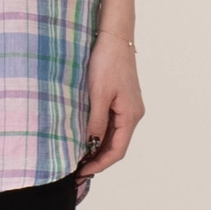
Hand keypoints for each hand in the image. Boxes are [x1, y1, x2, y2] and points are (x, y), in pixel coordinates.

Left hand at [77, 33, 144, 182]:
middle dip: (98, 160)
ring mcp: (128, 107)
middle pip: (117, 145)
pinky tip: (86, 138)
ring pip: (114, 136)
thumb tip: (91, 145)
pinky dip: (100, 135)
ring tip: (79, 158)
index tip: (82, 172)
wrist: (114, 37)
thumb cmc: (107, 62)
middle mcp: (133, 114)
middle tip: (76, 170)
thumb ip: (96, 121)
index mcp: (131, 115)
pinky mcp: (122, 100)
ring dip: (98, 148)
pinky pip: (112, 124)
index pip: (118, 150)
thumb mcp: (98, 94)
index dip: (100, 164)